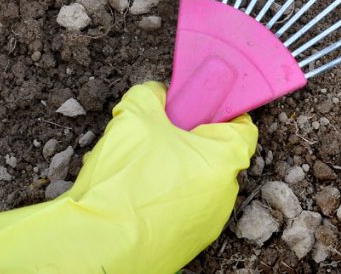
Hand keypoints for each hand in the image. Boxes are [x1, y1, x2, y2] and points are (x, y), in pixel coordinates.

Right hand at [0, 82, 256, 273]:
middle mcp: (225, 194)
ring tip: (135, 166)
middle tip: (156, 132)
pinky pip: (178, 208)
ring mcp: (207, 223)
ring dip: (170, 169)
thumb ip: (152, 95)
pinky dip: (160, 196)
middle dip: (186, 140)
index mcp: (226, 160)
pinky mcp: (186, 244)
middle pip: (214, 154)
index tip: (198, 104)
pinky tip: (130, 193)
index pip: (242, 125)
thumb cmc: (125, 181)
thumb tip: (158, 94)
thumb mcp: (135, 116)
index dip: (220, 109)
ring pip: (194, 182)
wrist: (97, 245)